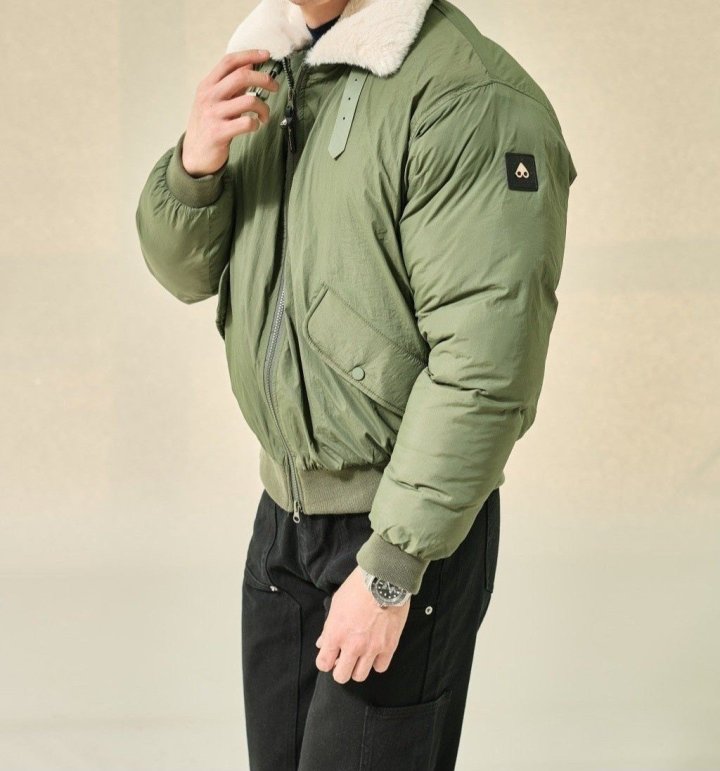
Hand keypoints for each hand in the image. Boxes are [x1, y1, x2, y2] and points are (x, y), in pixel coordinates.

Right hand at [182, 49, 280, 175]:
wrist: (194, 155)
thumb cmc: (207, 126)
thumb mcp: (214, 101)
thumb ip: (230, 85)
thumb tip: (250, 67)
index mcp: (207, 85)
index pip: (229, 62)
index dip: (249, 55)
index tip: (266, 55)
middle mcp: (209, 97)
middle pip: (242, 76)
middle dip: (264, 79)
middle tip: (274, 87)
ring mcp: (213, 114)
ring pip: (249, 100)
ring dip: (264, 108)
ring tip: (264, 116)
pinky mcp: (219, 133)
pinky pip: (247, 123)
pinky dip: (256, 124)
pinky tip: (255, 126)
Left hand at [315, 565, 410, 682]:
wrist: (384, 579)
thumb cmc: (357, 588)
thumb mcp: (336, 604)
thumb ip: (329, 627)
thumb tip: (322, 642)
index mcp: (336, 634)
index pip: (323, 664)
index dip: (325, 662)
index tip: (330, 656)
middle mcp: (352, 646)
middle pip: (341, 676)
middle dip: (341, 669)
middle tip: (345, 658)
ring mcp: (372, 648)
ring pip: (360, 676)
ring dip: (358, 667)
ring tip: (361, 656)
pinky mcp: (389, 646)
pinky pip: (380, 667)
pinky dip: (377, 662)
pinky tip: (376, 652)